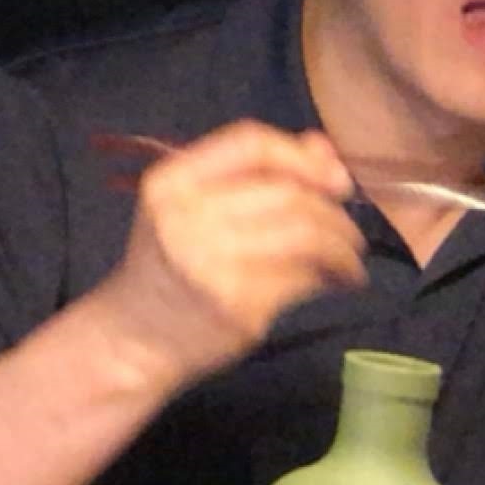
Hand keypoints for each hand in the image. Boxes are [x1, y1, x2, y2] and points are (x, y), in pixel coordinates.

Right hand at [96, 123, 370, 364]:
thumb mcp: (191, 209)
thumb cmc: (170, 268)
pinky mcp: (238, 306)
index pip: (250, 144)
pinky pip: (303, 279)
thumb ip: (252, 174)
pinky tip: (338, 281)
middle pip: (288, 193)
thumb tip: (324, 149)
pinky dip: (333, 276)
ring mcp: (213, 265)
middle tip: (349, 231)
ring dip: (342, 245)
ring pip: (306, 235)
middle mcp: (188, 218)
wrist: (134, 340)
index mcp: (172, 184)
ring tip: (350, 259)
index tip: (336, 177)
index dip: (302, 155)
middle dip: (333, 211)